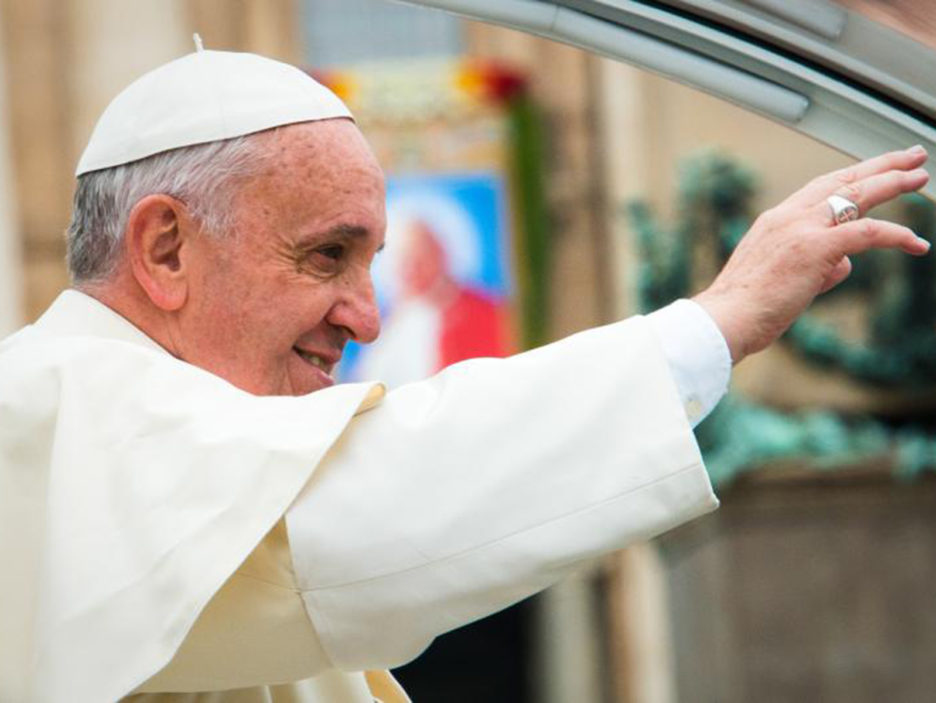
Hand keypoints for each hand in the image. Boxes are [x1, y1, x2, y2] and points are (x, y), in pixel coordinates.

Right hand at [693, 146, 930, 364]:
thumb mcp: (782, 280)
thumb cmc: (745, 309)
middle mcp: (787, 216)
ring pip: (856, 195)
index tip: (875, 169)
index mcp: (775, 221)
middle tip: (911, 156)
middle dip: (880, 166)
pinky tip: (916, 243)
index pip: (820, 188)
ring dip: (893, 183)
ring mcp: (800, 229)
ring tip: (920, 177)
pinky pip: (866, 233)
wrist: (724, 319)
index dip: (852, 176)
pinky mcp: (815, 248)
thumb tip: (842, 266)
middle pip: (842, 180)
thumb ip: (815, 266)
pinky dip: (895, 235)